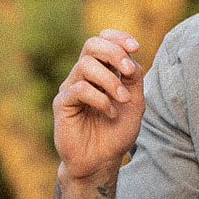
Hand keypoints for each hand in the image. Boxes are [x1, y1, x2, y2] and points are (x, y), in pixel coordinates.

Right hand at [52, 29, 145, 179]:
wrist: (101, 161)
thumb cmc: (116, 133)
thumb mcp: (134, 104)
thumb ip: (134, 79)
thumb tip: (131, 57)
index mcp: (102, 71)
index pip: (103, 40)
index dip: (118, 37)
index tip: (136, 47)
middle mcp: (84, 76)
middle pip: (91, 45)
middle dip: (114, 52)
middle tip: (128, 71)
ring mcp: (71, 88)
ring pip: (86, 65)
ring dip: (110, 80)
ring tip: (123, 100)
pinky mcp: (62, 104)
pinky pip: (79, 88)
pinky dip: (100, 98)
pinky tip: (110, 113)